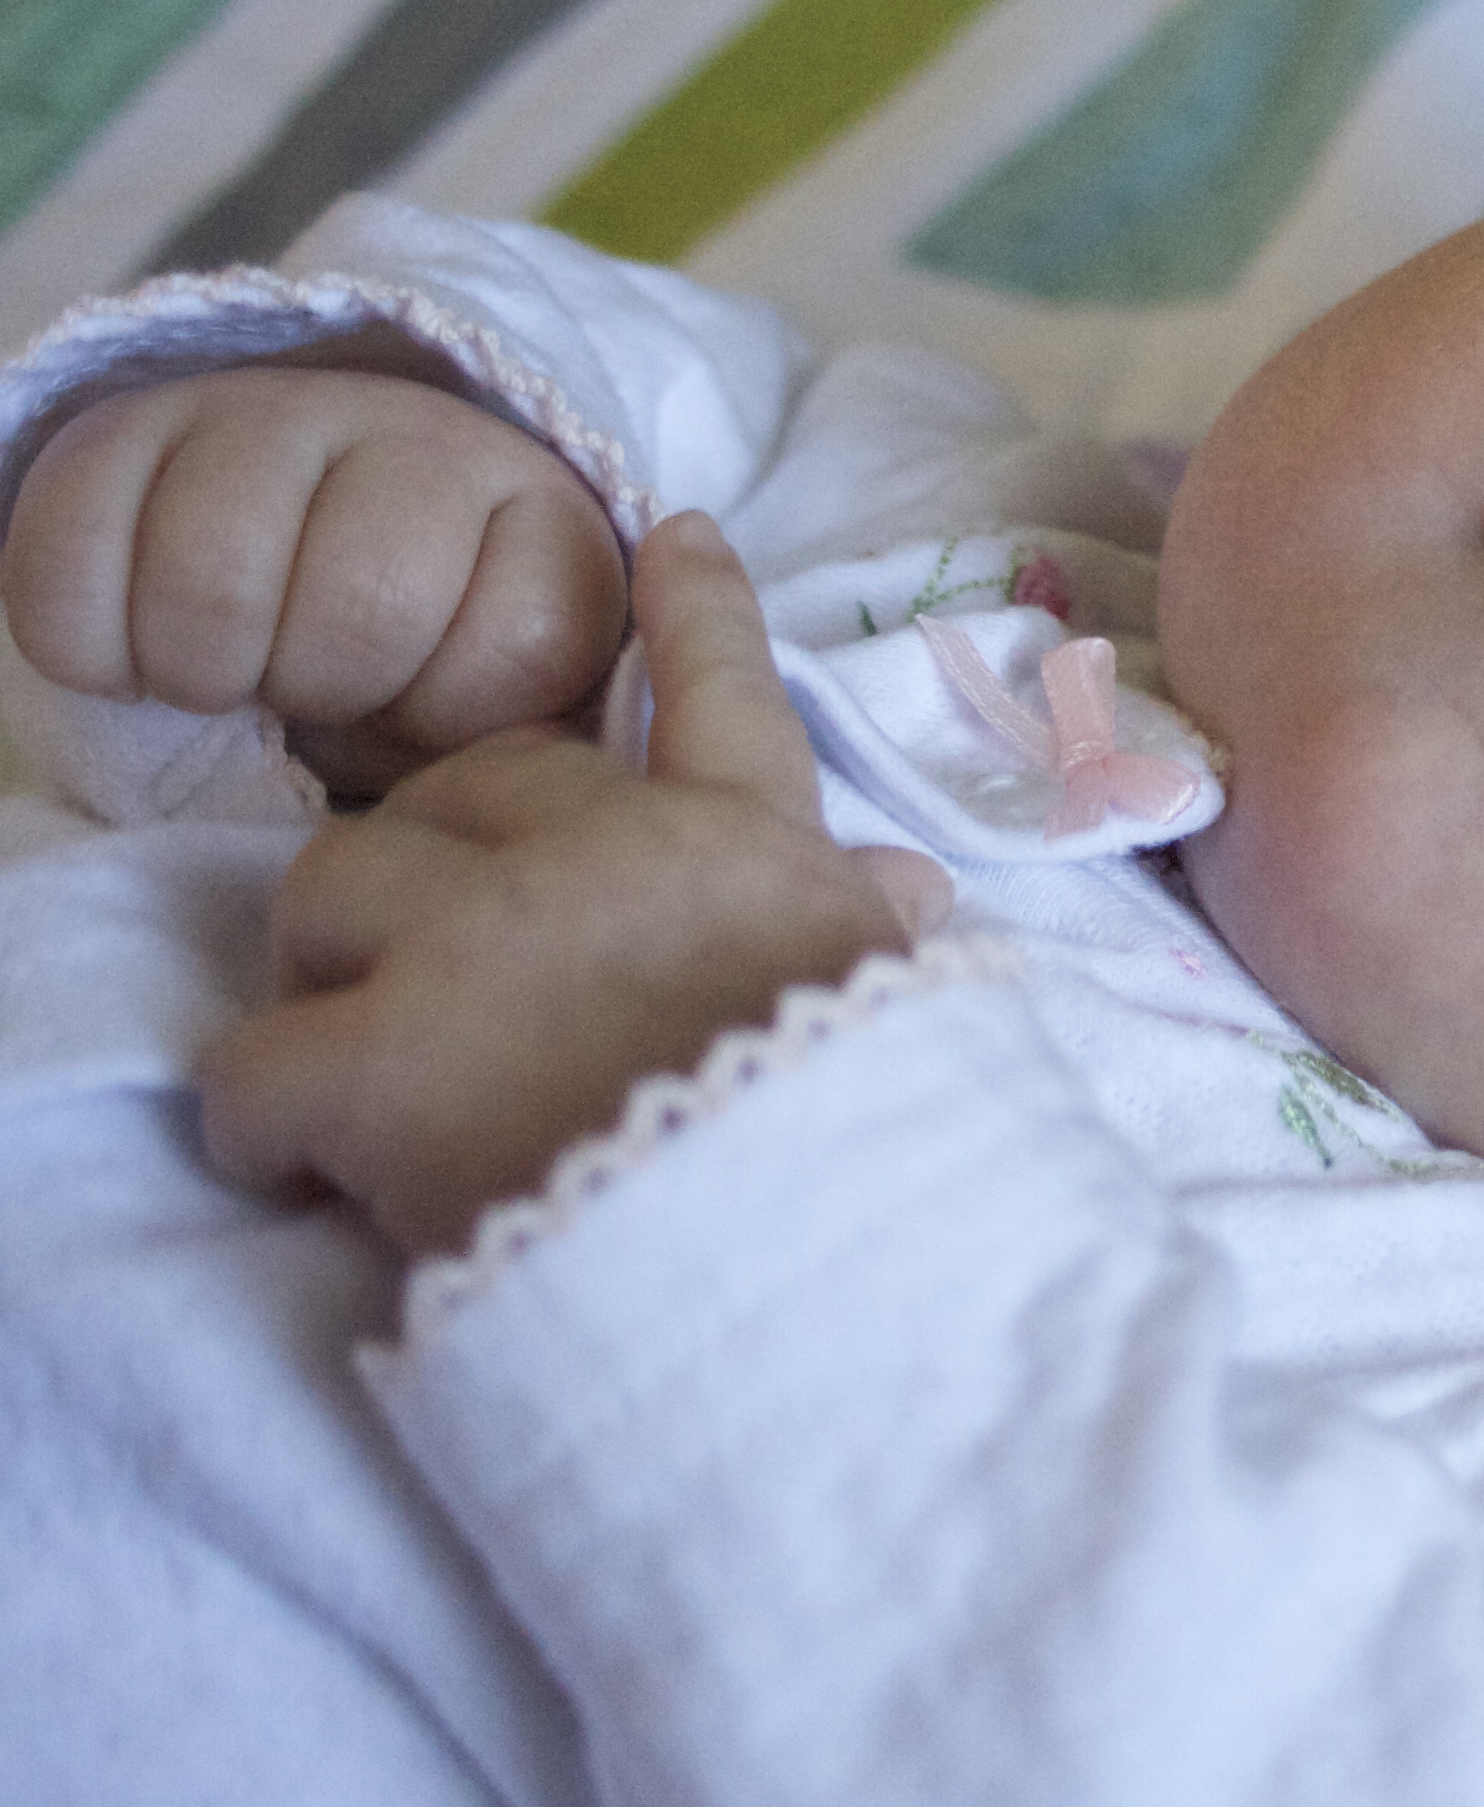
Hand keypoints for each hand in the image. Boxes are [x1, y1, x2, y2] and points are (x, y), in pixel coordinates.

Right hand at [0, 368, 627, 794]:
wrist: (293, 552)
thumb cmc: (406, 662)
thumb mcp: (487, 711)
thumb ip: (507, 742)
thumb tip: (474, 791)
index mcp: (543, 522)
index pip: (516, 647)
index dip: (443, 713)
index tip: (412, 708)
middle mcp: (426, 440)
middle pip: (362, 605)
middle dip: (318, 689)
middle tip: (296, 695)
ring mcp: (285, 409)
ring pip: (214, 574)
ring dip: (196, 666)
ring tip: (215, 676)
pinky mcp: (140, 415)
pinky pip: (72, 544)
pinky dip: (83, 636)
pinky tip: (125, 650)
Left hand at [199, 512, 954, 1256]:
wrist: (801, 1269)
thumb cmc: (867, 1138)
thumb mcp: (899, 1005)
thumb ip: (868, 932)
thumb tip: (907, 889)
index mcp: (745, 849)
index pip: (720, 695)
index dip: (695, 611)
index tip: (675, 536)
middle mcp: (604, 861)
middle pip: (461, 791)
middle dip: (437, 864)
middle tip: (446, 962)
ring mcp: (478, 949)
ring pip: (328, 891)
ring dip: (332, 972)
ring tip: (365, 1065)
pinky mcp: (377, 1065)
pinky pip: (252, 1067)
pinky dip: (264, 1123)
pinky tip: (308, 1167)